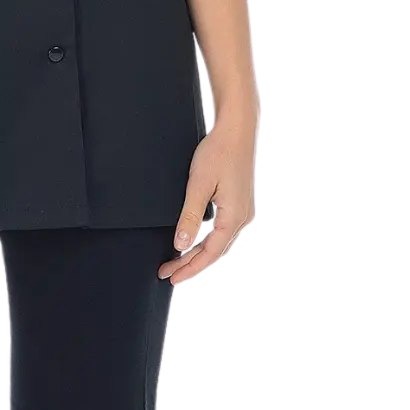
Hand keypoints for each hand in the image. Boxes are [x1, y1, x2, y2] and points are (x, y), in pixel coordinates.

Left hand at [158, 118, 255, 284]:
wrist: (236, 132)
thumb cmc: (219, 152)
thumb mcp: (198, 185)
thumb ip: (189, 217)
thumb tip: (181, 244)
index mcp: (233, 217)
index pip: (210, 254)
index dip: (190, 268)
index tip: (172, 277)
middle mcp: (241, 218)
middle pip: (214, 252)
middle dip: (190, 264)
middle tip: (168, 272)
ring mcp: (241, 212)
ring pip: (217, 243)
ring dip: (196, 253)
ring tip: (176, 260)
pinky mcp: (238, 205)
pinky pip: (220, 231)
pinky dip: (205, 240)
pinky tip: (191, 240)